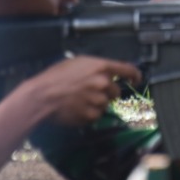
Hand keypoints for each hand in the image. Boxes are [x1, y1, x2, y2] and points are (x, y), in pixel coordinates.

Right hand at [27, 55, 141, 125]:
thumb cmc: (55, 77)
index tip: (137, 79)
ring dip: (96, 104)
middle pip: (116, 91)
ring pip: (105, 104)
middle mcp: (103, 83)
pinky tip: (76, 109)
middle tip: (91, 93)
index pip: (127, 70)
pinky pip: (96, 116)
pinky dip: (89, 114)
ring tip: (79, 101)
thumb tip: (106, 72)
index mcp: (101, 67)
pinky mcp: (91, 115)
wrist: (42, 96)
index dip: (135, 75)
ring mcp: (98, 100)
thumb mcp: (77, 63)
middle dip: (107, 93)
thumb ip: (95, 67)